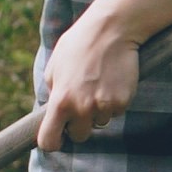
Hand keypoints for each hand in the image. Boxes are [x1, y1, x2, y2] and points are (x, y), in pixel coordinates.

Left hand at [38, 4, 142, 149]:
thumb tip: (53, 111)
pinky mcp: (122, 102)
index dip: (53, 143)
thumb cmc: (80, 43)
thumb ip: (53, 91)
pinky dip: (115, 101)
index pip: (49, 140)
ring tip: (100, 83)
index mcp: (60, 101)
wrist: (112, 28)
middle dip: (80, 124)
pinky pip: (116, 112)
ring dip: (99, 110)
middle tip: (83, 102)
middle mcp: (81, 108)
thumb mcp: (56, 65)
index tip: (57, 139)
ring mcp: (103, 106)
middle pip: (79, 135)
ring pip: (100, 122)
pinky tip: (113, 81)